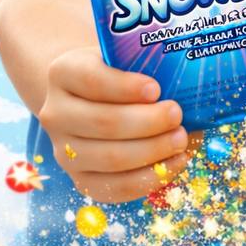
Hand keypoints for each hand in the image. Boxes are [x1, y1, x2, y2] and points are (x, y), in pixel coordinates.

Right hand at [39, 47, 189, 201]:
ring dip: (153, 151)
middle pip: (103, 123)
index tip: (156, 89)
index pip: (92, 80)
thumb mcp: (122, 57)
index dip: (125, 87)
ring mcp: (64, 150)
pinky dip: (150, 179)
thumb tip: (189, 86)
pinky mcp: (80, 179)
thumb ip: (146, 66)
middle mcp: (55, 113)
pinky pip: (115, 188)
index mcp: (63, 73)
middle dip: (147, 122)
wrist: (86, 97)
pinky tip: (175, 162)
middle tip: (177, 115)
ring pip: (110, 158)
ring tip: (181, 139)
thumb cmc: (116, 73)